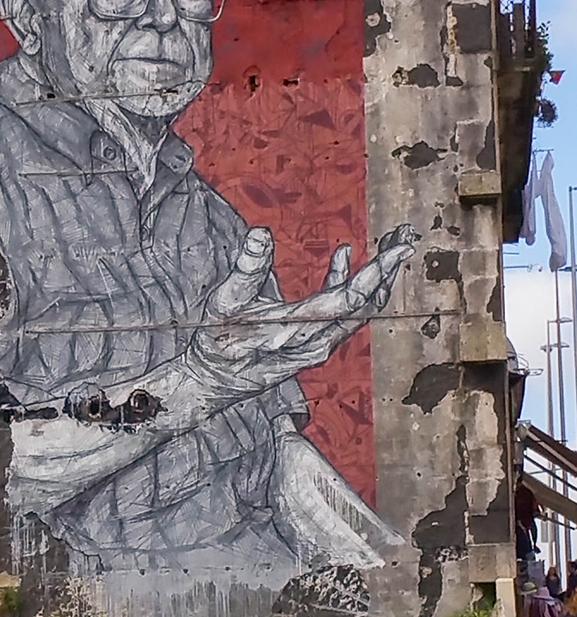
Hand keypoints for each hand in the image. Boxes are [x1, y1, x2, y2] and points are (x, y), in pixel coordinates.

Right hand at [190, 223, 417, 393]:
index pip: (351, 300)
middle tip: (406, 235)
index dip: (379, 271)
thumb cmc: (215, 344)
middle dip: (389, 269)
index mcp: (298, 330)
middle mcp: (316, 342)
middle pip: (367, 305)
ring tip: (390, 243)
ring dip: (376, 277)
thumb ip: (246, 270)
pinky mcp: (312, 343)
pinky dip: (347, 283)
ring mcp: (317, 345)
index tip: (402, 246)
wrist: (210, 382)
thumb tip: (261, 233)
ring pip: (359, 311)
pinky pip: (341, 313)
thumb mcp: (223, 304)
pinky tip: (343, 255)